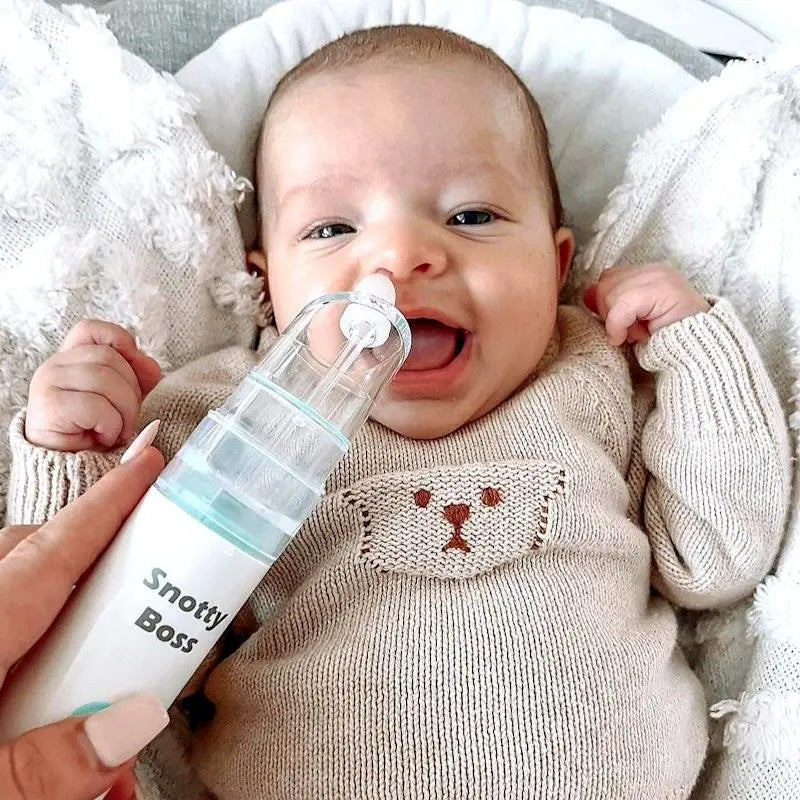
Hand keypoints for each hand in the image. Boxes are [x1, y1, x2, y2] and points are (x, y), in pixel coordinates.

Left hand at [0, 446, 166, 799]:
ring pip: (28, 624)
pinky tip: (75, 782)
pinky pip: (9, 665)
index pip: (48, 555)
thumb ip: (49, 769)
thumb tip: (135, 722)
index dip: (106, 506)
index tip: (150, 463)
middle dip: (104, 593)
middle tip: (150, 624)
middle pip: (40, 576)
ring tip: (106, 767)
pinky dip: (48, 709)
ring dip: (81, 675)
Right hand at [26, 321, 161, 450]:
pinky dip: (110, 425)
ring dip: (124, 411)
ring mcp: (48, 382)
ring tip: (117, 430)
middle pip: (110, 358)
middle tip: (127, 418)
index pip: (92, 330)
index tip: (139, 368)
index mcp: (72, 358)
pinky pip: (96, 406)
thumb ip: (137, 377)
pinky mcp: (48, 406)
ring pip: (106, 379)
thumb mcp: (123, 398)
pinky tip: (103, 436)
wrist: (70, 470)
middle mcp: (55, 365)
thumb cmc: (97, 431)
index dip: (120, 341)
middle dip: (132, 391)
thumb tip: (152, 367)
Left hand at [583, 263, 709, 346]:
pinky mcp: (662, 289)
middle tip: (635, 331)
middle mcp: (655, 270)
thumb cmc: (667, 341)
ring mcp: (660, 277)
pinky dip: (619, 326)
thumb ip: (614, 305)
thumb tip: (586, 295)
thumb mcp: (634, 321)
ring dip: (618, 322)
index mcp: (648, 274)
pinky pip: (621, 305)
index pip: (608, 279)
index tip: (625, 327)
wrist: (701, 354)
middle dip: (611, 314)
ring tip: (642, 333)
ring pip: (609, 294)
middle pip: (604, 285)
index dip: (608, 306)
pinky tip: (633, 338)